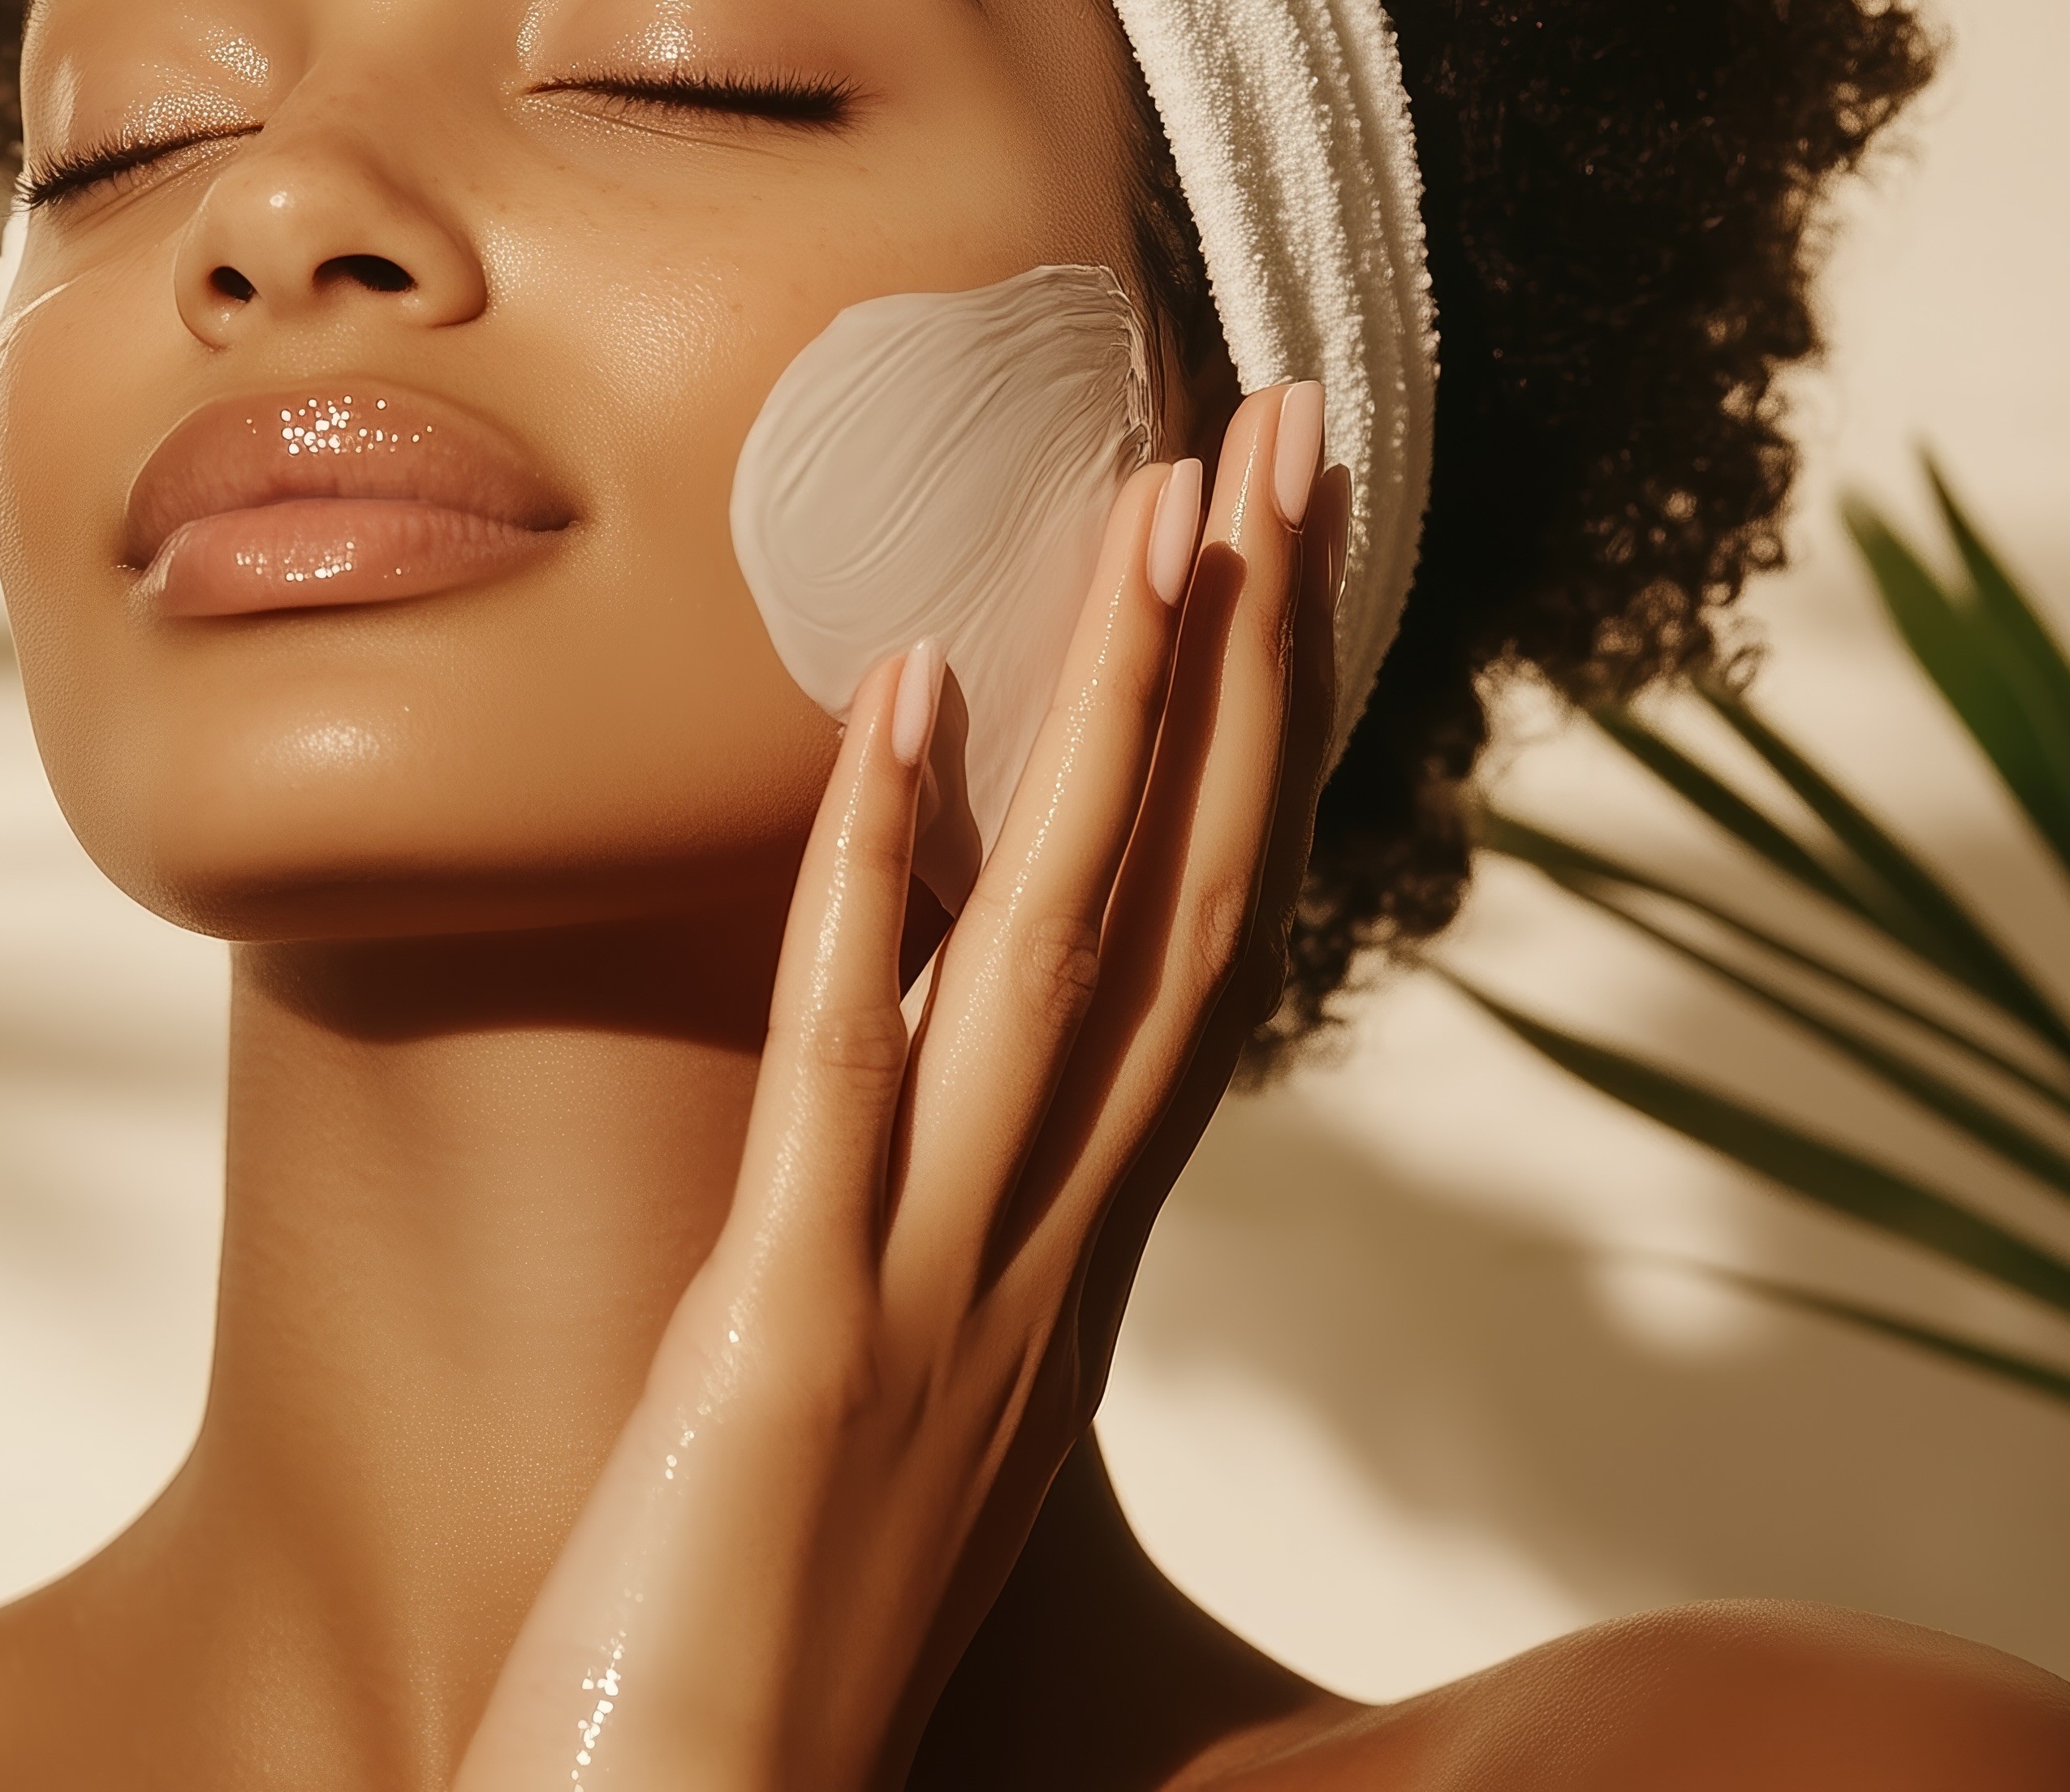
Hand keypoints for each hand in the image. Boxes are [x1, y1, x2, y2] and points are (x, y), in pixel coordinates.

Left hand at [451, 382, 1341, 1791]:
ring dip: (1124, 707)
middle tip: (1291, 424)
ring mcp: (939, 1291)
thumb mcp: (904, 1404)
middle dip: (1250, 652)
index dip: (1263, 735)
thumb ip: (943, 1230)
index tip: (1285, 541)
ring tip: (1157, 496)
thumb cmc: (777, 1645)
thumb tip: (937, 1058)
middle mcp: (1051, 1254)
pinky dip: (880, 877)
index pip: (1215, 946)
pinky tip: (907, 700)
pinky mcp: (793, 1344)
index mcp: (1075, 1260)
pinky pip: (847, 1071)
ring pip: (1070, 949)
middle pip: (1198, 900)